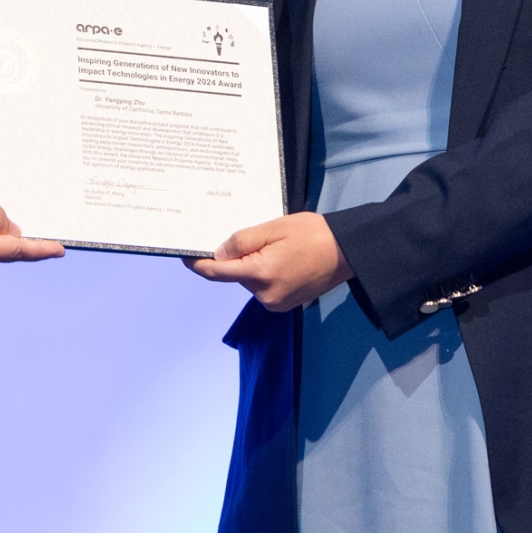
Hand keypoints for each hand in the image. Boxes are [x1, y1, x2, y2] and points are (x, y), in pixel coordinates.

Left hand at [187, 211, 349, 310]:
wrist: (347, 252)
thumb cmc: (313, 234)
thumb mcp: (274, 228)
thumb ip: (242, 242)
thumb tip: (217, 254)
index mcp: (261, 274)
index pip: (218, 272)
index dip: (197, 264)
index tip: (184, 256)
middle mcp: (266, 295)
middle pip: (235, 275)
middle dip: (235, 258)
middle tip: (252, 236)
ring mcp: (276, 303)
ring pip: (249, 281)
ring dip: (251, 265)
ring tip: (273, 245)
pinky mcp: (284, 304)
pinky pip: (263, 287)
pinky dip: (263, 273)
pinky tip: (280, 257)